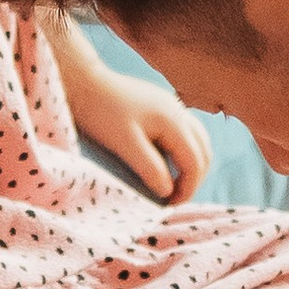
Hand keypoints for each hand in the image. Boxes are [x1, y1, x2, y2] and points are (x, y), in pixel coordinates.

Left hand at [60, 50, 212, 201]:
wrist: (84, 81)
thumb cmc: (101, 112)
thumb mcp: (124, 144)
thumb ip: (150, 168)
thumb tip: (168, 191)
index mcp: (173, 121)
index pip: (195, 163)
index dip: (188, 189)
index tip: (171, 206)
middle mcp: (180, 111)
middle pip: (204, 152)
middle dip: (194, 179)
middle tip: (174, 199)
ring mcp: (173, 106)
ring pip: (198, 141)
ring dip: (191, 165)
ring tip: (173, 184)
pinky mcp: (163, 105)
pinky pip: (186, 132)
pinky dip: (184, 151)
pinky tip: (166, 162)